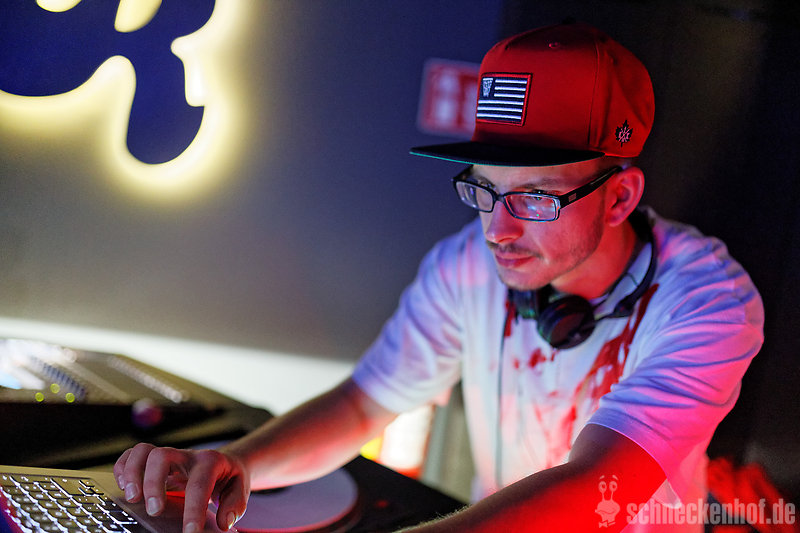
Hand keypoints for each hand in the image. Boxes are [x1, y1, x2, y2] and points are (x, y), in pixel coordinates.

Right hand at [114, 443, 249, 532]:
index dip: (193, 509)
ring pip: (143, 451)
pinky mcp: (155, 461)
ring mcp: (169, 456)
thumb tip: (225, 522)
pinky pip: (132, 454)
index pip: (199, 484)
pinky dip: (122, 468)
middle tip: (154, 511)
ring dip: (132, 473)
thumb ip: (235, 504)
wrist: (225, 462)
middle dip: (154, 484)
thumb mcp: (240, 488)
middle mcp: (187, 455)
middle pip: (162, 456)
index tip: (189, 532)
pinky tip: (123, 487)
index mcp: (210, 462)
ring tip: (132, 498)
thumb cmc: (229, 479)